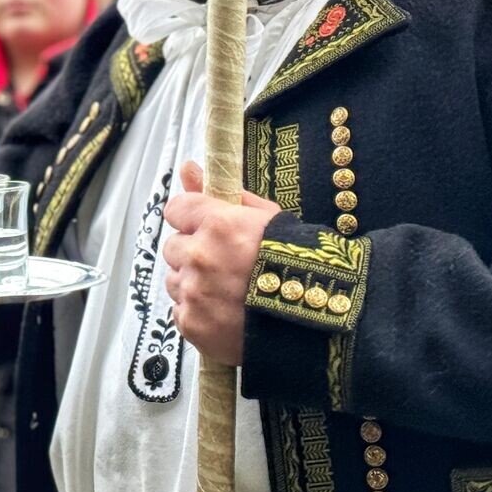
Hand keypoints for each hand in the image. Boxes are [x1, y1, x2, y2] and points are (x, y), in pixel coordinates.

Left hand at [161, 160, 279, 366]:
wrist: (318, 321)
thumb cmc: (297, 263)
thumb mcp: (267, 218)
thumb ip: (224, 193)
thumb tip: (187, 167)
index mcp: (218, 224)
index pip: (176, 210)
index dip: (190, 219)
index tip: (205, 229)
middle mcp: (200, 256)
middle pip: (173, 247)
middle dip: (193, 253)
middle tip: (224, 266)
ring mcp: (194, 293)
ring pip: (174, 280)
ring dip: (192, 283)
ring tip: (227, 292)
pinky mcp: (192, 324)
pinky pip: (180, 311)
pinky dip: (197, 312)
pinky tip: (224, 313)